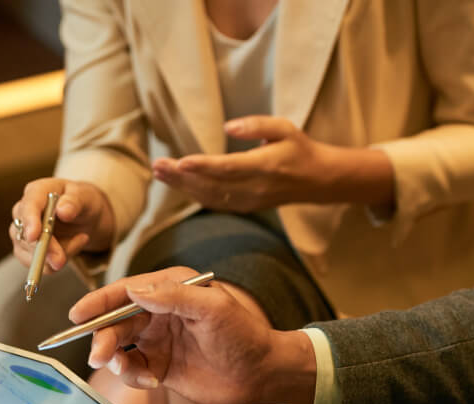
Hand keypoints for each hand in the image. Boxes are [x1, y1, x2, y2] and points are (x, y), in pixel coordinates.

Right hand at [10, 177, 115, 272]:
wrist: (85, 218)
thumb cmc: (83, 202)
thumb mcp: (86, 197)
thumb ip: (75, 202)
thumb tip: (63, 211)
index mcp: (36, 192)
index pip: (28, 206)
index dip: (30, 221)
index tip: (34, 236)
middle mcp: (24, 211)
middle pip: (25, 234)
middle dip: (44, 248)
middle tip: (61, 259)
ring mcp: (23, 233)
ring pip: (31, 253)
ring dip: (58, 254)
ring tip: (81, 239)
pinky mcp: (27, 251)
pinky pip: (40, 265)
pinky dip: (57, 263)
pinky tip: (73, 246)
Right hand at [70, 267, 315, 403]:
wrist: (262, 375)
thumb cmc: (244, 336)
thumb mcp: (213, 309)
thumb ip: (173, 297)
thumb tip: (134, 289)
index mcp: (170, 289)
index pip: (126, 292)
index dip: (98, 302)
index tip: (77, 315)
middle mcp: (160, 312)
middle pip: (116, 321)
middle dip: (103, 337)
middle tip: (98, 356)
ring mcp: (159, 340)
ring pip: (120, 346)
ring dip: (115, 358)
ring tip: (126, 369)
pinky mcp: (160, 366)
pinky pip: (133, 369)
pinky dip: (133, 376)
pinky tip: (151, 382)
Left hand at [152, 116, 392, 211]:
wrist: (317, 180)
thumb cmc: (298, 149)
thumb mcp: (284, 128)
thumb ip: (256, 125)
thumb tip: (228, 126)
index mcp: (265, 166)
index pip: (228, 168)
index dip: (202, 166)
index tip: (180, 161)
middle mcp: (254, 188)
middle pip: (211, 185)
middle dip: (181, 177)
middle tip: (157, 166)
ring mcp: (249, 201)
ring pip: (209, 197)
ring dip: (182, 187)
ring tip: (160, 173)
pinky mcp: (245, 207)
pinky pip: (215, 203)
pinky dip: (193, 194)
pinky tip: (178, 183)